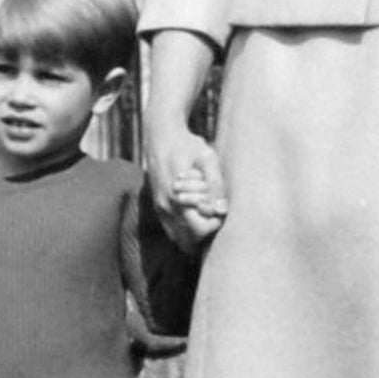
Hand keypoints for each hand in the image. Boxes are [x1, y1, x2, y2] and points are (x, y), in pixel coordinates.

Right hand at [144, 125, 226, 245]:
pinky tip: (194, 213)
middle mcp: (166, 208)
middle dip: (204, 231)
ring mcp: (159, 209)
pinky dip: (184, 228)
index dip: (214, 223)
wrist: (161, 135)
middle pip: (189, 242)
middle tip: (213, 213)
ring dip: (193, 233)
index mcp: (178, 198)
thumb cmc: (188, 146)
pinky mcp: (157, 207)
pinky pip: (171, 230)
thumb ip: (215, 185)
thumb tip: (221, 210)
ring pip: (178, 239)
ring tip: (203, 213)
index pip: (200, 231)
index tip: (219, 208)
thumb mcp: (207, 159)